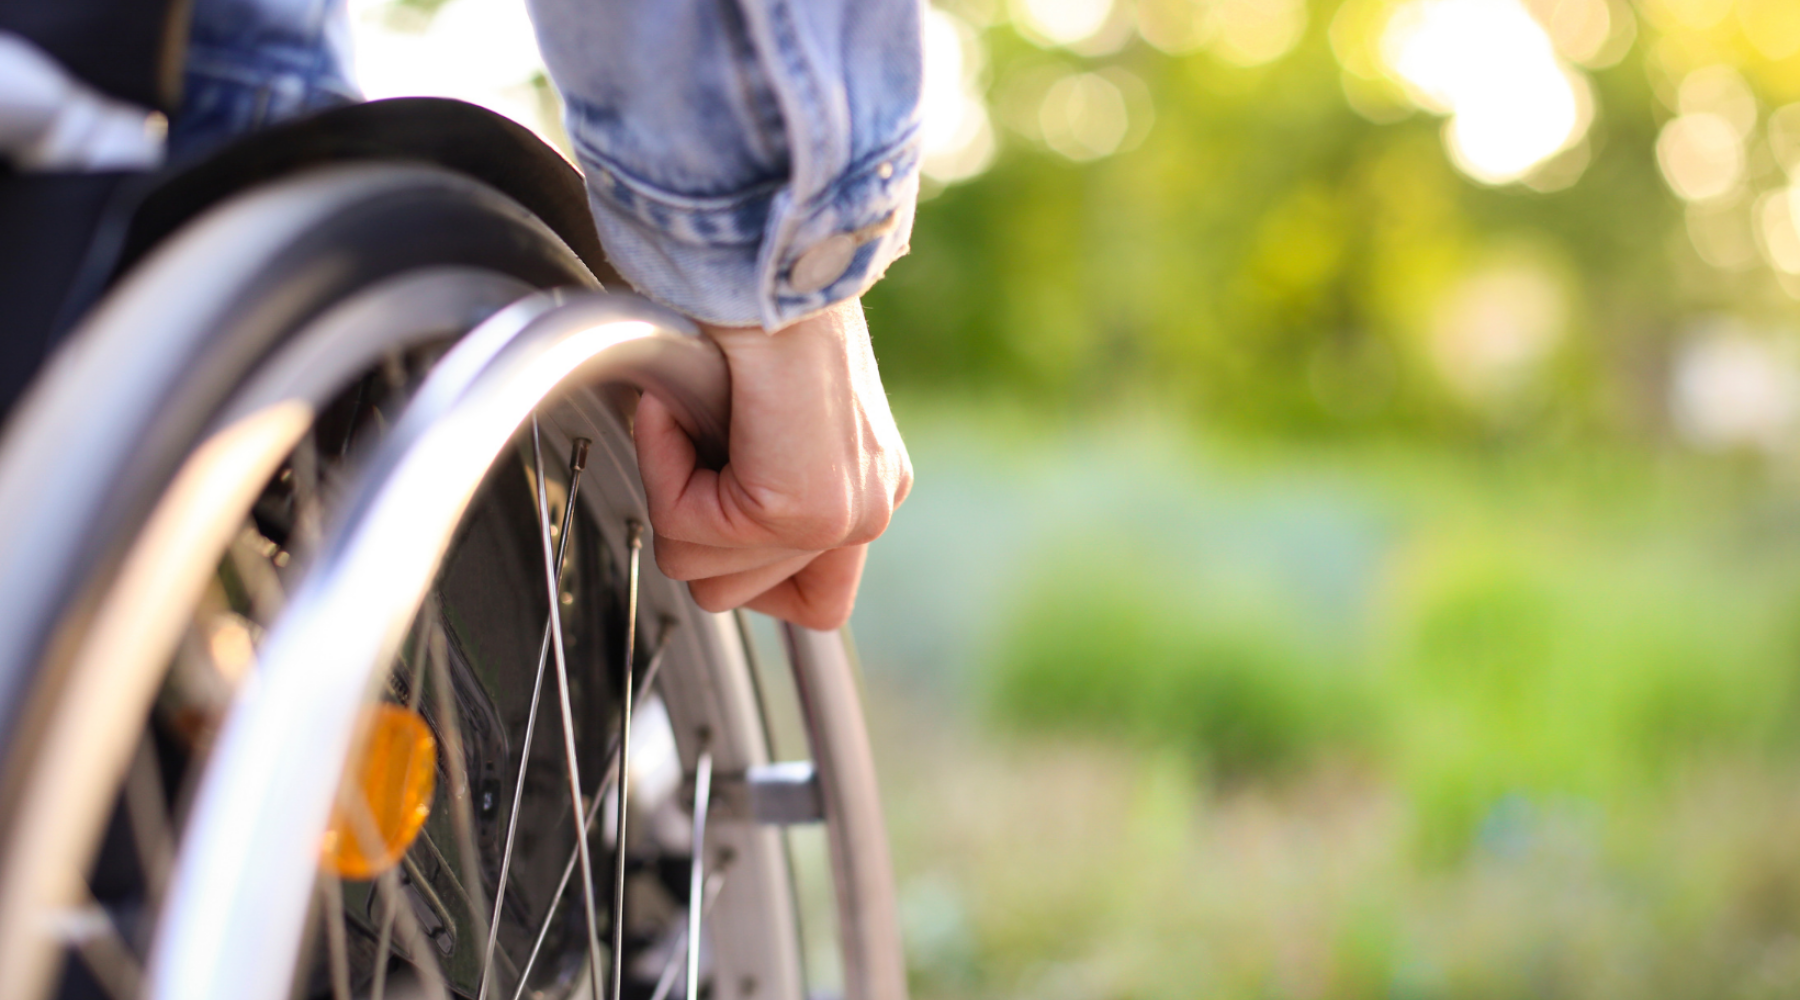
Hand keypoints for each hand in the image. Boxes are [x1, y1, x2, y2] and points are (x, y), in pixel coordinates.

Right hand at [633, 298, 911, 629]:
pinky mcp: (803, 508)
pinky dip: (665, 465)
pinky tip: (684, 407)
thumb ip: (748, 483)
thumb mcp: (759, 415)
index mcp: (867, 487)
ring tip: (697, 416)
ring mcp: (845, 514)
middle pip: (738, 596)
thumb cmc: (745, 306)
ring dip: (674, 491)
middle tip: (699, 439)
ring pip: (704, 576)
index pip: (813, 602)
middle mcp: (870, 507)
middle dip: (691, 526)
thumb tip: (690, 532)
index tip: (713, 489)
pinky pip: (688, 532)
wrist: (761, 250)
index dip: (736, 561)